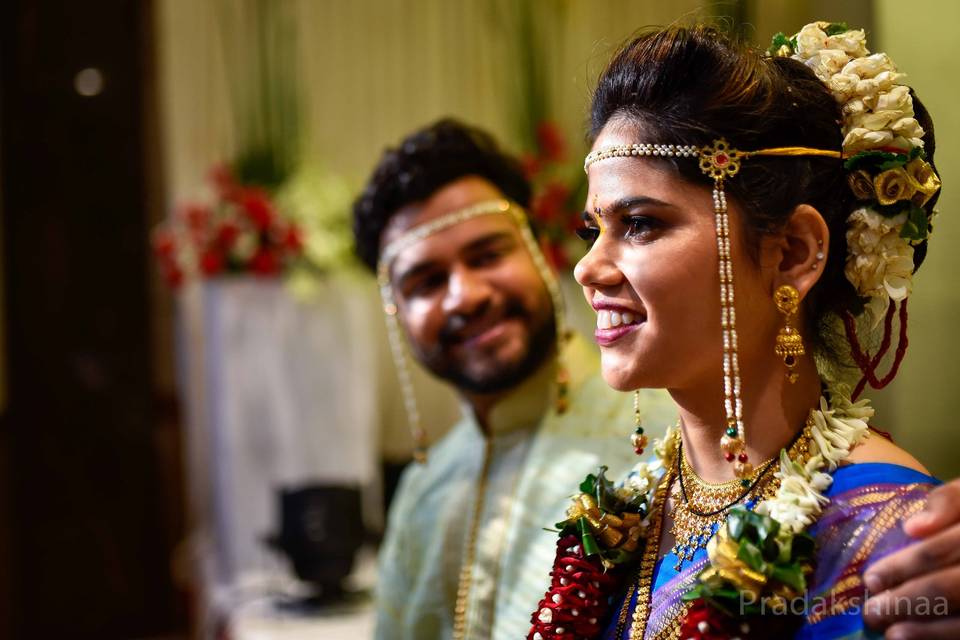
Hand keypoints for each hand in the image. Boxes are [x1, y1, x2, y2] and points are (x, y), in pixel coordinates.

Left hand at [863, 478, 959, 638]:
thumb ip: (946, 503)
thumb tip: (913, 527)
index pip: (940, 550)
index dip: (904, 566)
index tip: (870, 580)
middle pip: (951, 587)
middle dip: (908, 601)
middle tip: (872, 612)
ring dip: (927, 629)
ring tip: (891, 633)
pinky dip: (944, 636)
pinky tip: (916, 639)